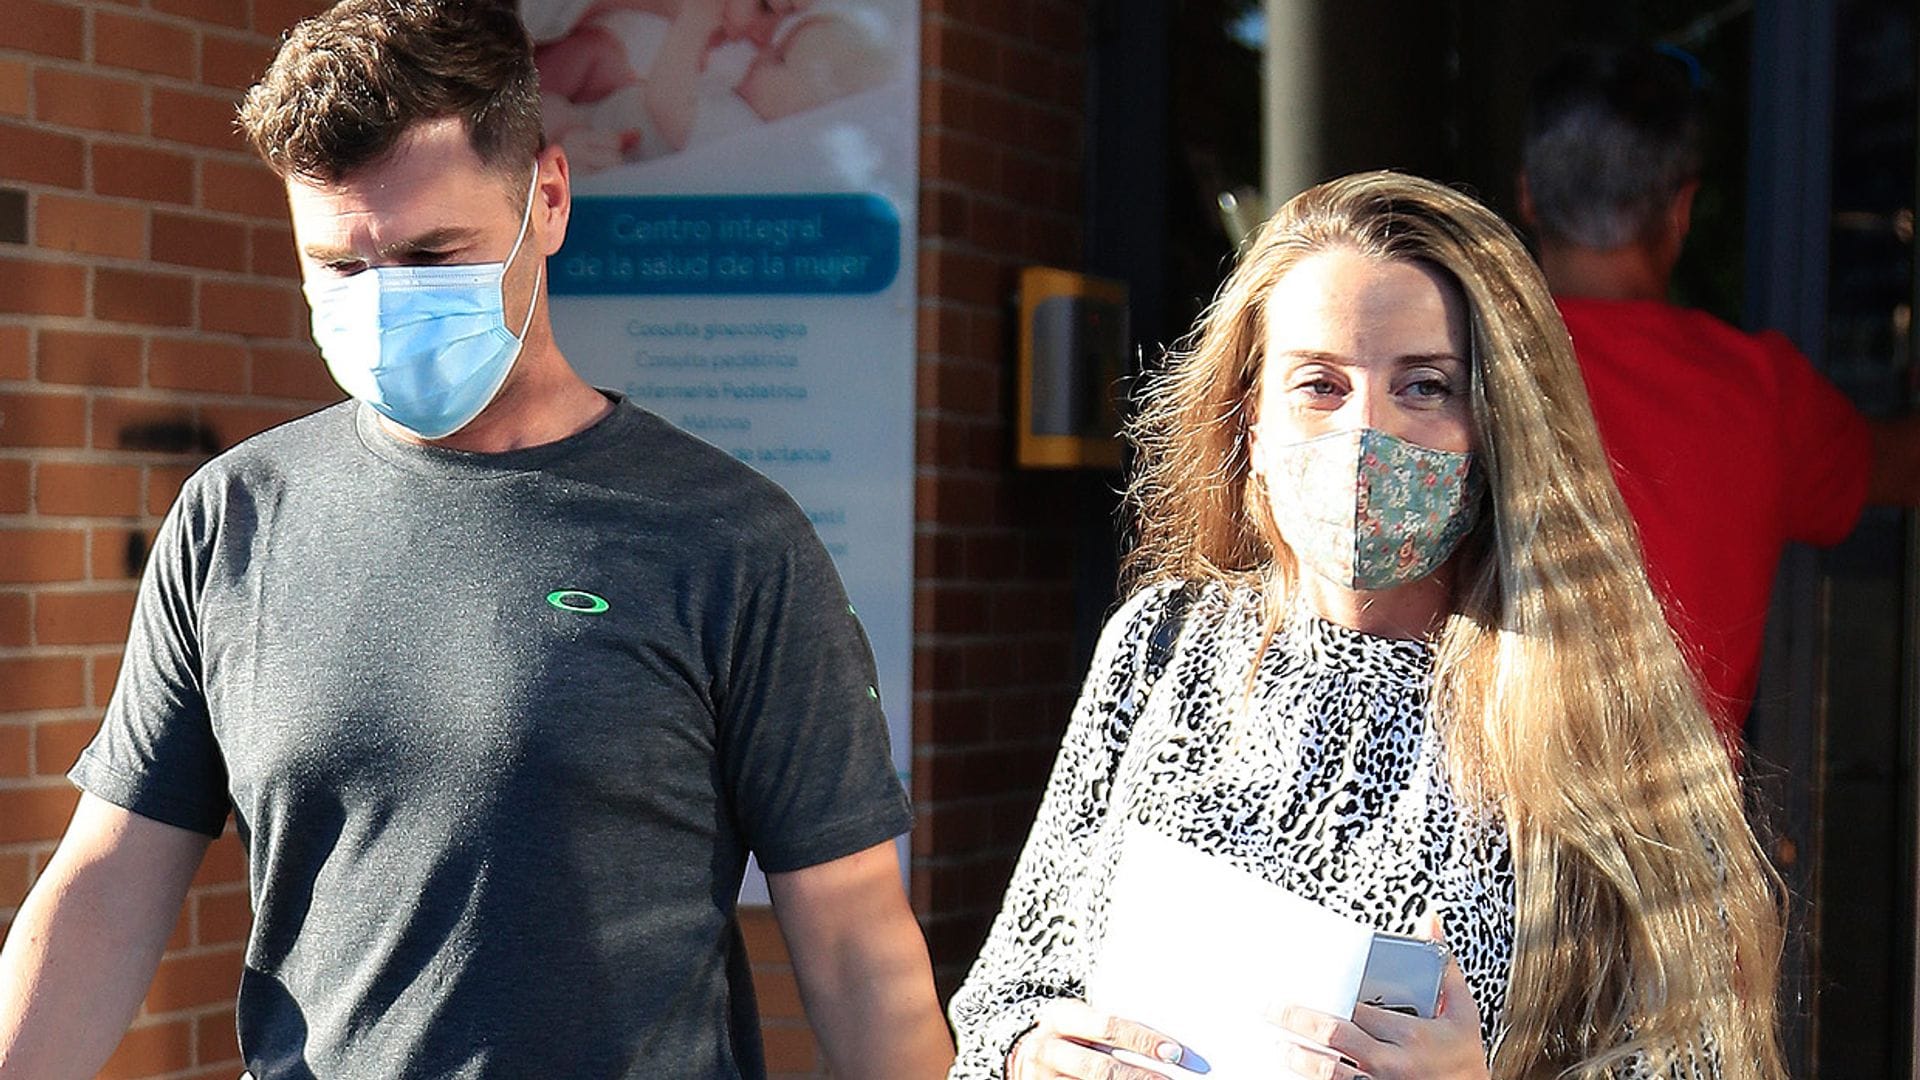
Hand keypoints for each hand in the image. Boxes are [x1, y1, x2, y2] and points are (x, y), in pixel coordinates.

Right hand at [1009, 999, 1188, 1079]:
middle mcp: (1048, 1049)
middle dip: (1141, 1078)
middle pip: (1101, 1068)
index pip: (1108, 1026)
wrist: (1023, 1054)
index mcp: (1061, 1017)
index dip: (1143, 1040)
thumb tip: (1167, 1045)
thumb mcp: (1079, 1019)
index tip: (1176, 1053)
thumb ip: (1111, 1027)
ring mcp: (1044, 1079)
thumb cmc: (1069, 1033)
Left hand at [1272, 914, 1488, 1079]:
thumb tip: (1430, 918)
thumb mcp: (1461, 1011)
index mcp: (1409, 1034)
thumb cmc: (1464, 1058)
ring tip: (1280, 1045)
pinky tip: (1296, 1073)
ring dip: (1300, 1059)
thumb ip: (1443, 965)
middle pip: (1335, 1036)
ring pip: (1330, 1073)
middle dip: (1298, 1021)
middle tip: (1271, 1009)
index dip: (1329, 996)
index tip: (1305, 984)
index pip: (1358, 1008)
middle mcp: (1392, 1062)